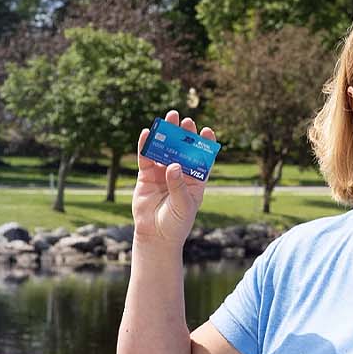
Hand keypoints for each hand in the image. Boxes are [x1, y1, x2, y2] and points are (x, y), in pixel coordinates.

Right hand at [133, 109, 215, 248]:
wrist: (156, 235)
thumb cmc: (176, 223)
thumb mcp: (183, 205)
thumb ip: (178, 186)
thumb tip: (173, 165)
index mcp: (195, 179)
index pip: (202, 158)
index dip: (205, 144)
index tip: (206, 131)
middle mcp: (179, 172)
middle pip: (183, 149)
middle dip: (184, 134)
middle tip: (185, 120)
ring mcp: (162, 172)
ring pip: (164, 149)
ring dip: (166, 134)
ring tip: (168, 118)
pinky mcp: (146, 176)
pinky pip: (146, 158)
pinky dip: (146, 145)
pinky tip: (147, 133)